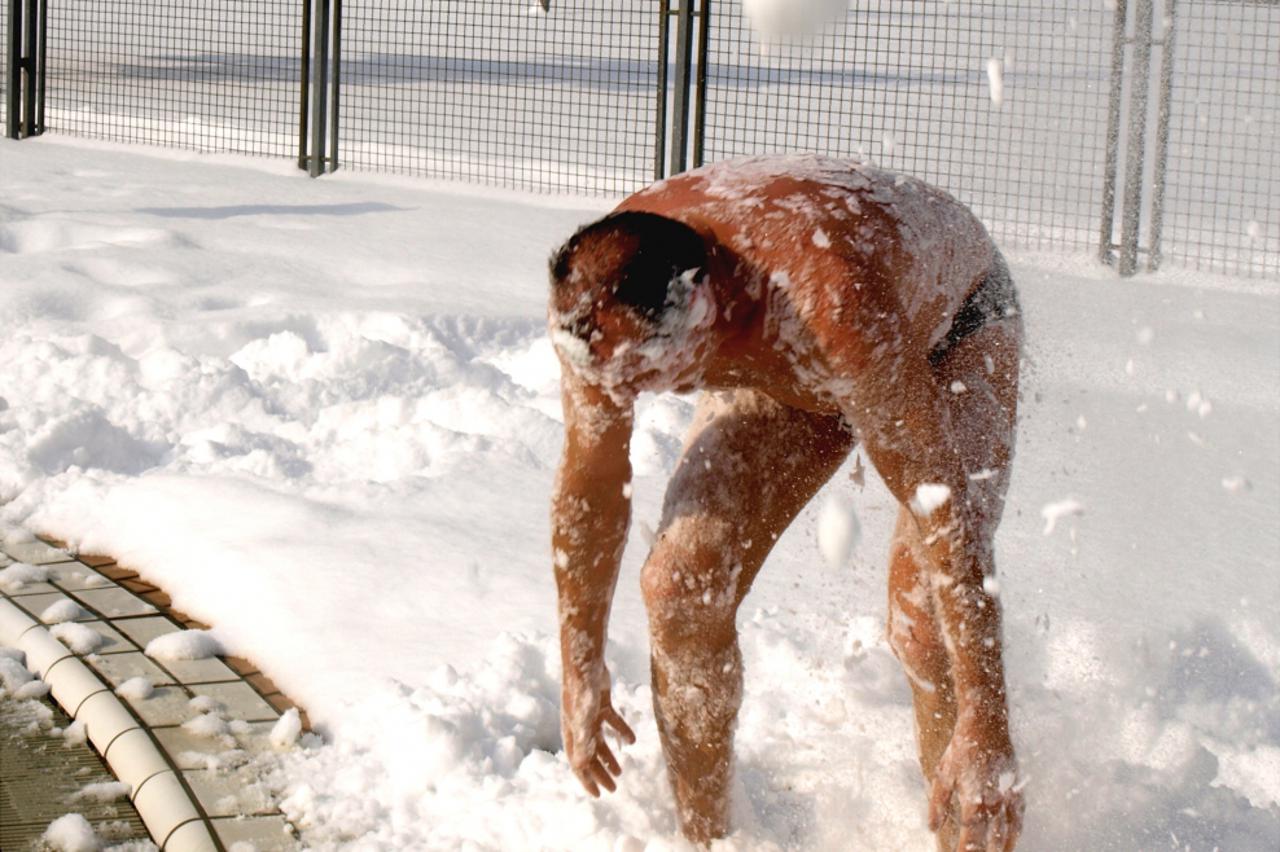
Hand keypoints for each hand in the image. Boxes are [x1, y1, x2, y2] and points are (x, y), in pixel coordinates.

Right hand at [561, 672, 635, 796]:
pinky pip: (611, 723)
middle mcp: (579, 726)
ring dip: (609, 757)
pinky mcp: (601, 704)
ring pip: (600, 742)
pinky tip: (631, 741)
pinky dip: (621, 732)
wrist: (586, 663)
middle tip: (613, 789)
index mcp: (572, 733)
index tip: (598, 795)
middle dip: (600, 773)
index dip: (587, 781)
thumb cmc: (582, 691)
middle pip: (590, 756)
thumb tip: (581, 765)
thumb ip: (583, 742)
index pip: (578, 763)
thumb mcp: (584, 719)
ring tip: (621, 772)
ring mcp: (590, 715)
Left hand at [929, 725, 1024, 851]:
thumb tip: (932, 828)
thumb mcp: (943, 775)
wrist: (986, 725)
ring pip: (1009, 831)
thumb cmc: (961, 749)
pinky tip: (1012, 837)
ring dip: (1004, 847)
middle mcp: (995, 803)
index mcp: (974, 801)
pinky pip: (1018, 816)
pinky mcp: (1017, 788)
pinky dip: (1015, 830)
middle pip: (992, 839)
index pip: (972, 838)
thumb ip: (938, 804)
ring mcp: (1009, 796)